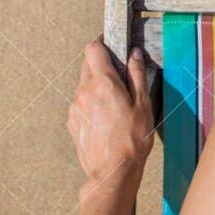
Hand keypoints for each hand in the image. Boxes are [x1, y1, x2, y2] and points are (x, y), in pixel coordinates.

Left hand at [67, 40, 153, 194]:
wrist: (112, 171)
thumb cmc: (131, 141)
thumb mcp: (142, 105)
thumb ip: (136, 75)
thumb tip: (134, 54)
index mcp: (102, 83)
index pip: (93, 49)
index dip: (102, 42)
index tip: (111, 43)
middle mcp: (83, 92)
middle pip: (87, 65)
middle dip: (102, 64)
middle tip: (120, 74)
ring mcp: (75, 107)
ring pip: (83, 85)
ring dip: (96, 85)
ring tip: (115, 102)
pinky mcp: (72, 122)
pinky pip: (80, 103)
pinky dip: (91, 102)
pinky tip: (106, 118)